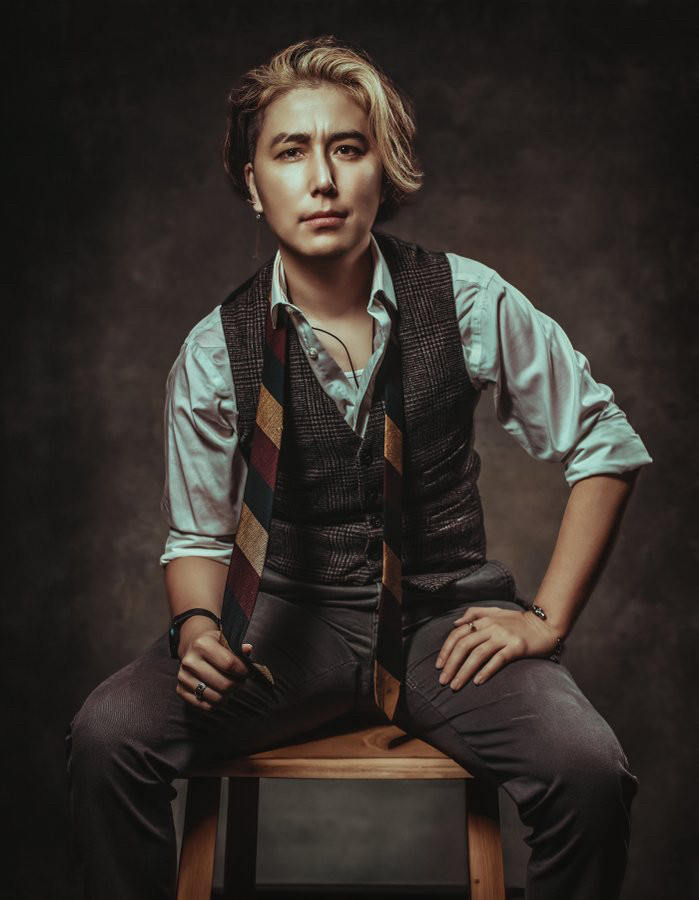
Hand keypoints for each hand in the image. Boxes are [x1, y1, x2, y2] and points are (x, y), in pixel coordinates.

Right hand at [176, 617, 253, 710]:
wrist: (193, 647)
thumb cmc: (214, 645)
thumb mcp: (226, 640)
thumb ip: (238, 647)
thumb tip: (247, 650)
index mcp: (202, 645)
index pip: (229, 664)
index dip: (244, 671)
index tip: (248, 672)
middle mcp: (190, 661)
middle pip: (224, 685)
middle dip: (237, 685)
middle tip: (240, 681)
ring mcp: (183, 677)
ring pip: (216, 698)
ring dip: (228, 695)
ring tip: (230, 686)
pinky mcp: (180, 690)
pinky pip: (206, 706)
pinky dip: (217, 702)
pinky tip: (220, 692)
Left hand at [434, 606, 560, 689]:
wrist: (545, 625)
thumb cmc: (518, 621)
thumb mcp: (495, 611)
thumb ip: (474, 613)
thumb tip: (455, 623)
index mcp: (484, 619)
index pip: (458, 634)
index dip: (446, 650)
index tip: (438, 666)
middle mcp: (492, 627)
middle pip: (465, 645)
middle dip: (451, 664)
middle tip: (443, 681)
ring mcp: (504, 636)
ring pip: (478, 654)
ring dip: (464, 671)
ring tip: (456, 685)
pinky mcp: (517, 647)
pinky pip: (498, 660)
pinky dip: (485, 671)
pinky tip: (477, 681)